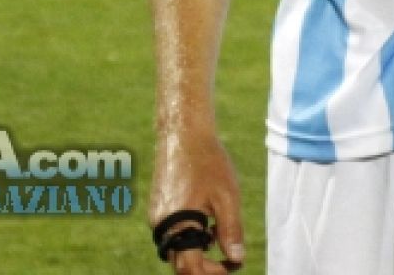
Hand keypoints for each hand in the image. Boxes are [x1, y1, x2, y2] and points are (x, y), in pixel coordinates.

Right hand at [150, 125, 246, 273]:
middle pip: (181, 263)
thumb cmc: (208, 161)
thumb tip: (237, 259)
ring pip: (175, 249)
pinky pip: (172, 234)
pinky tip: (206, 223)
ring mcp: (156, 216)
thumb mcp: (227, 197)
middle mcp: (160, 224)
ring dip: (196, 253)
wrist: (183, 132)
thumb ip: (230, 231)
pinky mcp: (157, 207)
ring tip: (217, 237)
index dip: (212, 273)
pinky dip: (188, 238)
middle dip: (205, 267)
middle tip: (229, 260)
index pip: (191, 268)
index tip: (232, 265)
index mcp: (177, 223)